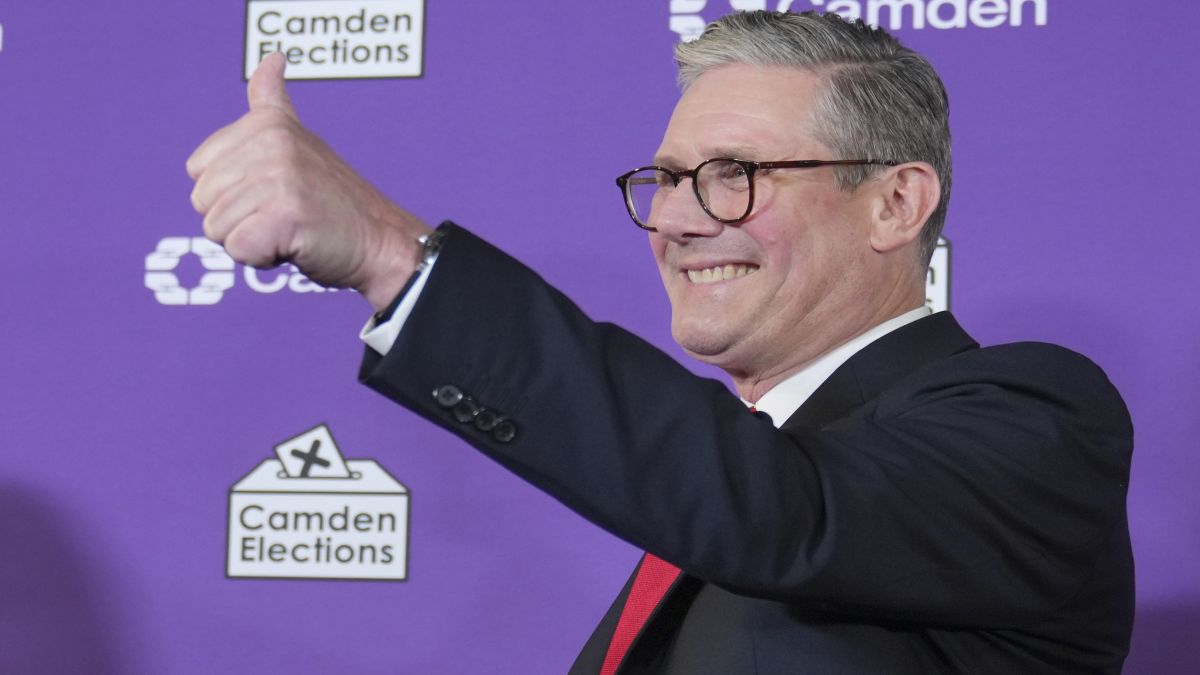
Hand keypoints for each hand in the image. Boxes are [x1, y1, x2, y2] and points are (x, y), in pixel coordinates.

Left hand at [186, 52, 430, 310]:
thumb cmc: (334, 201)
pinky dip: (261, 258)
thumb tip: (272, 56)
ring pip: (216, 228)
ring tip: (289, 228)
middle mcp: (271, 142)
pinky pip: (238, 249)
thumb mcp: (300, 140)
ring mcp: (279, 176)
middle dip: (237, 219)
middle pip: (202, 200)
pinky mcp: (285, 214)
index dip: (229, 192)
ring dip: (250, 240)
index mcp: (266, 123)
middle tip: (283, 214)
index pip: (198, 170)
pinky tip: (294, 244)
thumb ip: (272, 101)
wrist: (380, 241)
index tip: (271, 191)